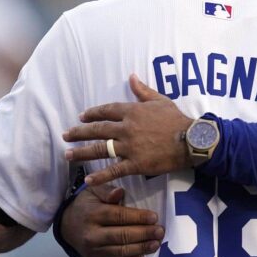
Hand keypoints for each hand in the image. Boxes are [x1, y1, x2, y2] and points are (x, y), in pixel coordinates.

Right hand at [61, 184, 164, 256]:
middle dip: (144, 234)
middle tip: (160, 231)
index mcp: (93, 215)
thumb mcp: (93, 192)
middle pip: (122, 236)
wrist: (67, 226)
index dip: (138, 217)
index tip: (154, 217)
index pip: (119, 216)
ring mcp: (93, 251)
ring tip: (156, 244)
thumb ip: (107, 190)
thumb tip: (119, 192)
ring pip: (120, 251)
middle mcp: (92, 235)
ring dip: (140, 249)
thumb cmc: (86, 205)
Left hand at [63, 74, 194, 184]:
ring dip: (82, 153)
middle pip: (97, 130)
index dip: (92, 113)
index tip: (81, 117)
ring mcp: (130, 147)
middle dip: (79, 133)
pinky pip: (114, 170)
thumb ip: (143, 90)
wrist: (191, 139)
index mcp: (132, 111)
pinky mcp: (136, 164)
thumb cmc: (177, 119)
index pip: (106, 111)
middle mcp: (127, 128)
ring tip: (68, 155)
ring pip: (100, 149)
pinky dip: (100, 176)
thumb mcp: (160, 100)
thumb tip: (131, 76)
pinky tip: (89, 180)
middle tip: (65, 135)